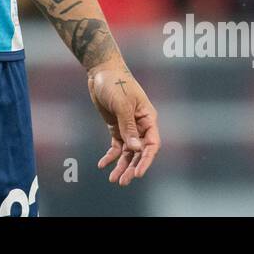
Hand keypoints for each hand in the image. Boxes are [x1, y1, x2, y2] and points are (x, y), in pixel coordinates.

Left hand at [88, 63, 159, 185]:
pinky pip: (116, 146)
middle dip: (132, 168)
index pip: (152, 144)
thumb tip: (135, 149)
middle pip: (139, 152)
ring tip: (113, 180)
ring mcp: (128, 128)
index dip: (146, 160)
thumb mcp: (122, 104)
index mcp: (148, 119)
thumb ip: (128, 127)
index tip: (138, 173)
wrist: (101, 72)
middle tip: (123, 181)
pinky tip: (102, 165)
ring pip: (127, 152)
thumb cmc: (115, 83)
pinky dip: (110, 156)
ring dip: (122, 166)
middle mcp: (140, 126)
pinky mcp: (116, 127)